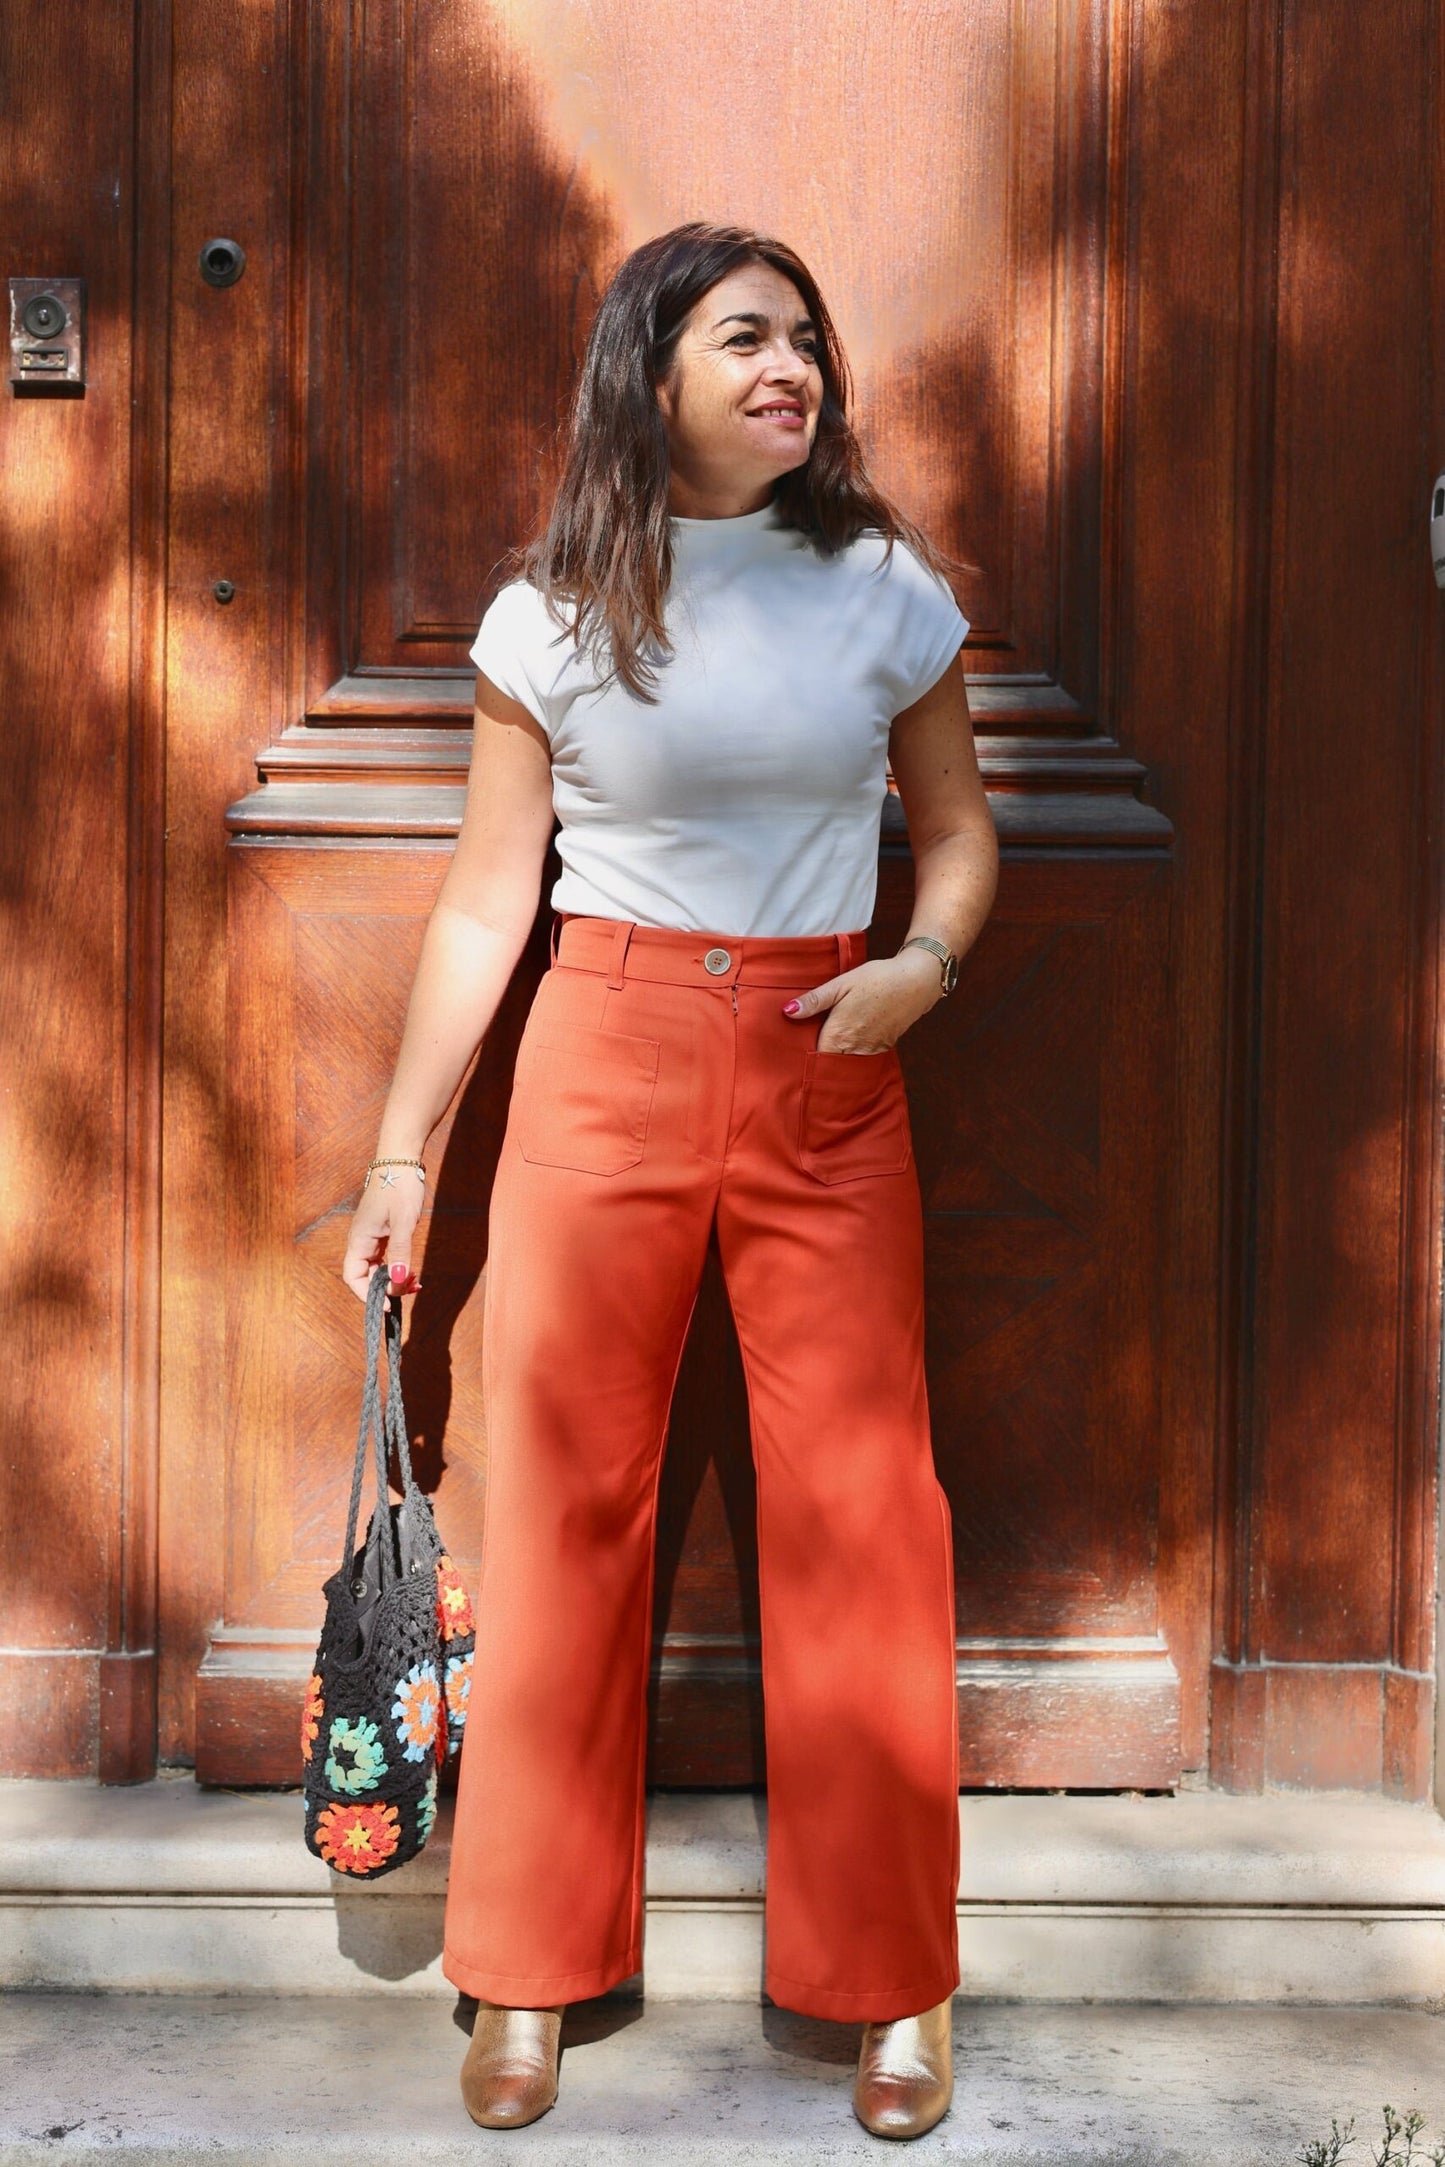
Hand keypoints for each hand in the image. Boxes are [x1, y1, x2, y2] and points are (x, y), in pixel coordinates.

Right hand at [341, 1173, 424, 1302]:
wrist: (400, 1159)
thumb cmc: (399, 1187)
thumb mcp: (403, 1222)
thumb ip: (400, 1252)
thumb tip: (398, 1280)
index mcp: (359, 1239)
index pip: (353, 1277)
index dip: (368, 1294)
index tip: (389, 1303)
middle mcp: (361, 1240)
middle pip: (366, 1276)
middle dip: (387, 1287)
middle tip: (412, 1289)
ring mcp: (371, 1236)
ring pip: (377, 1268)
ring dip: (394, 1278)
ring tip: (416, 1282)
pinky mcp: (381, 1231)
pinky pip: (384, 1257)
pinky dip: (397, 1266)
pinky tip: (411, 1270)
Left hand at [782, 950, 942, 1052]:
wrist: (916, 981)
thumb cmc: (876, 979)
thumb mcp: (840, 984)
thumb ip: (814, 1001)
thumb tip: (788, 1011)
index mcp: (839, 1035)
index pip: (814, 1058)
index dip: (804, 1057)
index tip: (795, 1054)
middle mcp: (854, 1048)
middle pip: (830, 1064)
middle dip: (820, 1061)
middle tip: (808, 1054)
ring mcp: (871, 1050)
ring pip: (847, 1063)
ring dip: (837, 1060)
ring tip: (827, 1051)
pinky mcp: (884, 1047)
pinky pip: (862, 1058)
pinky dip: (854, 1056)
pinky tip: (849, 1044)